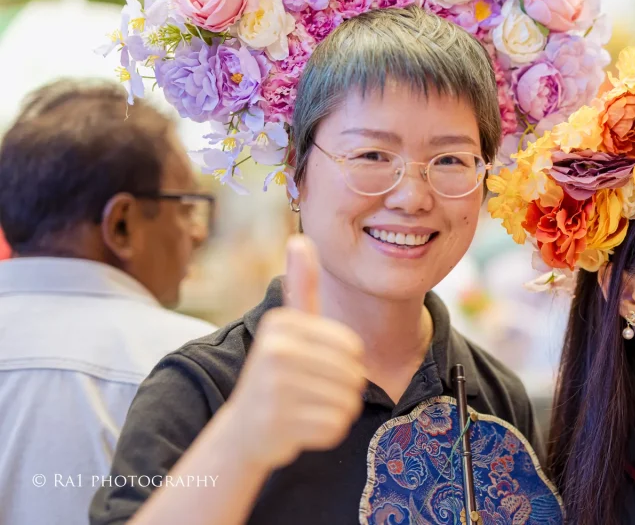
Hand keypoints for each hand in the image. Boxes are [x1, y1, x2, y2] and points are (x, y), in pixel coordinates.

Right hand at [223, 235, 365, 470]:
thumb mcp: (287, 327)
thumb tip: (301, 238)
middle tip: (311, 392)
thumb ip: (300, 284)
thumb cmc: (277, 373)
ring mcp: (275, 388)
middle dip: (343, 388)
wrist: (244, 429)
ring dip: (337, 411)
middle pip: (354, 375)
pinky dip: (328, 432)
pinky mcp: (279, 424)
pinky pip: (336, 427)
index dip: (347, 362)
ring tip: (306, 408)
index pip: (352, 347)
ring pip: (348, 402)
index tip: (316, 366)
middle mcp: (274, 351)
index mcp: (281, 324)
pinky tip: (302, 427)